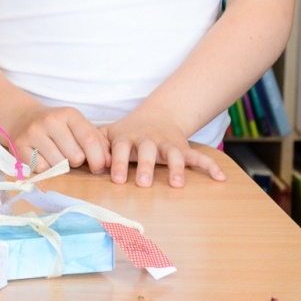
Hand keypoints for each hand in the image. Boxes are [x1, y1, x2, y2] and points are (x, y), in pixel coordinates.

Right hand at [9, 102, 109, 175]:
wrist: (22, 117)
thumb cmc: (58, 126)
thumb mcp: (78, 126)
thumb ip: (98, 142)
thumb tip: (110, 162)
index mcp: (69, 114)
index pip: (89, 140)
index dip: (98, 159)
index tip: (98, 167)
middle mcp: (50, 120)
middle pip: (75, 156)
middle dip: (77, 162)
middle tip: (70, 156)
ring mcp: (33, 132)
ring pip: (58, 164)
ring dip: (61, 166)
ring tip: (57, 156)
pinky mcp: (20, 145)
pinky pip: (41, 168)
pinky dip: (46, 169)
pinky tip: (44, 159)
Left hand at [102, 105, 226, 187]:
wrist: (157, 116)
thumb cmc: (127, 132)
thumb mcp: (109, 133)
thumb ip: (95, 145)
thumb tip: (80, 160)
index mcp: (127, 137)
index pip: (121, 149)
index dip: (119, 163)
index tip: (117, 179)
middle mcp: (147, 140)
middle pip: (147, 151)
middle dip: (146, 167)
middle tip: (144, 184)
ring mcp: (167, 143)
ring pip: (173, 154)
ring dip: (176, 168)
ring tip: (177, 185)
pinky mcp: (183, 148)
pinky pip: (199, 156)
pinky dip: (210, 166)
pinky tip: (221, 178)